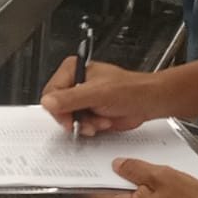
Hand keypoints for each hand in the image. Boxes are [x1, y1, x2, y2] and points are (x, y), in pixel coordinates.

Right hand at [41, 57, 164, 136]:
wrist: (148, 102)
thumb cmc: (131, 89)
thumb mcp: (98, 93)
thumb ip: (72, 98)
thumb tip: (49, 102)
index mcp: (72, 70)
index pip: (51, 93)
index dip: (59, 109)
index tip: (70, 118)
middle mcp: (75, 83)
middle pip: (58, 107)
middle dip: (75, 118)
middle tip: (88, 121)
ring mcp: (81, 98)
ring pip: (68, 118)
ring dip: (85, 124)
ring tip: (100, 120)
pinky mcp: (88, 111)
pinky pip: (79, 124)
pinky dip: (90, 127)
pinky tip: (102, 122)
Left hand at [84, 158, 197, 197]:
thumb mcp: (161, 177)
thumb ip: (134, 169)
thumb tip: (117, 165)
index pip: (92, 197)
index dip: (84, 181)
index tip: (80, 169)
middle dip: (111, 180)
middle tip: (114, 161)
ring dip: (130, 187)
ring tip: (140, 170)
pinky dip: (142, 196)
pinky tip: (154, 185)